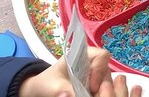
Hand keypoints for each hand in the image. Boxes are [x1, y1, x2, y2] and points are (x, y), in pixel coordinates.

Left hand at [18, 47, 141, 96]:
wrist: (41, 91)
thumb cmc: (46, 83)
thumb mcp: (52, 86)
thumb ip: (63, 89)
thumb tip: (73, 96)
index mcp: (84, 56)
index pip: (102, 56)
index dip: (100, 70)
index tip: (91, 87)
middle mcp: (93, 65)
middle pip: (107, 72)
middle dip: (102, 86)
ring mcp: (95, 77)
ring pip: (107, 83)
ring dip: (101, 93)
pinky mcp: (94, 88)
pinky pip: (103, 91)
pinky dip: (98, 95)